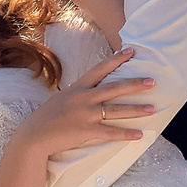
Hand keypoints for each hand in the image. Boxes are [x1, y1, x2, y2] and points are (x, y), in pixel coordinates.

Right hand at [19, 47, 154, 158]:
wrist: (34, 135)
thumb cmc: (48, 117)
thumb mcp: (62, 99)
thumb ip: (78, 93)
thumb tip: (93, 90)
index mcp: (78, 88)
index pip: (100, 69)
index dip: (117, 59)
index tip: (131, 51)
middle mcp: (83, 98)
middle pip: (114, 88)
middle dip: (135, 84)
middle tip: (153, 81)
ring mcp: (85, 114)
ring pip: (116, 110)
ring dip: (136, 109)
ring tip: (153, 108)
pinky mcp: (85, 131)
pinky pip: (110, 132)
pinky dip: (126, 134)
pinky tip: (140, 135)